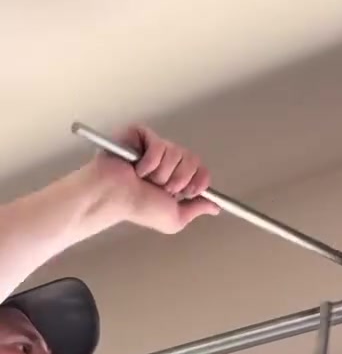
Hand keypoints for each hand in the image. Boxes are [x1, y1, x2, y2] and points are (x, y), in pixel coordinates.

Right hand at [93, 124, 220, 233]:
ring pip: (176, 152)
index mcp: (176, 176)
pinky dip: (149, 161)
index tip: (189, 192)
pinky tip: (137, 169)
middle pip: (193, 159)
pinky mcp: (140, 135)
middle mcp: (167, 160)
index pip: (201, 169)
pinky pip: (158, 144)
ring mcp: (154, 146)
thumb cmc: (139, 208)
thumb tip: (215, 207)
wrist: (114, 198)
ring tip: (144, 179)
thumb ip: (196, 210)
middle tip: (162, 188)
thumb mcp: (174, 218)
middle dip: (179, 179)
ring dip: (161, 173)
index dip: (199, 180)